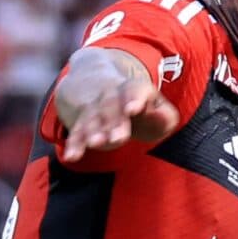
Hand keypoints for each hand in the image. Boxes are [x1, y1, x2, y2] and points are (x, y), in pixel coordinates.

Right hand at [54, 49, 178, 163]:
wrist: (94, 82)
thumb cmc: (137, 105)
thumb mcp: (155, 107)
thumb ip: (165, 116)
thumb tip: (164, 119)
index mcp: (133, 89)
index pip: (134, 90)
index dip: (134, 99)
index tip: (133, 110)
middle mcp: (111, 95)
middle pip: (111, 106)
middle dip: (114, 122)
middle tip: (118, 138)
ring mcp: (94, 108)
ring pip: (92, 118)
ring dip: (93, 131)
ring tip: (96, 143)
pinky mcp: (81, 122)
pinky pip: (76, 132)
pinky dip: (74, 144)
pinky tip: (72, 157)